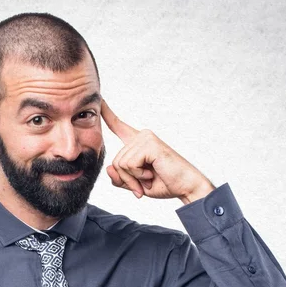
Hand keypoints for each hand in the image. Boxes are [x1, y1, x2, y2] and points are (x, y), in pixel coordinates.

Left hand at [101, 99, 215, 203]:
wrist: (185, 187)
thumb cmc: (164, 184)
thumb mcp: (135, 184)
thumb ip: (119, 178)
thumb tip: (109, 168)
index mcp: (137, 143)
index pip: (118, 126)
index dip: (107, 114)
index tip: (100, 99)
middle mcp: (141, 137)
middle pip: (116, 162)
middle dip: (127, 179)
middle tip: (143, 185)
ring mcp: (146, 138)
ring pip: (121, 164)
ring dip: (133, 179)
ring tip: (149, 179)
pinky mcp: (150, 144)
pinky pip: (130, 164)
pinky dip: (138, 175)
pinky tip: (151, 174)